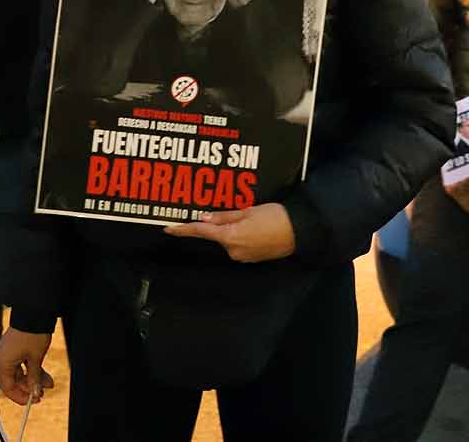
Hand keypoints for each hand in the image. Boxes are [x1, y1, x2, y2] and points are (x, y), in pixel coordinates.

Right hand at [0, 328, 55, 405]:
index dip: (20, 396)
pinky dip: (31, 368)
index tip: (33, 401)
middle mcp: (1, 358)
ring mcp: (6, 352)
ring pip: (19, 371)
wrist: (34, 311)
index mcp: (2, 363)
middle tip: (43, 393)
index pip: (8, 387)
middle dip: (29, 387)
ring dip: (33, 378)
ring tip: (49, 383)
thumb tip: (35, 393)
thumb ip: (34, 378)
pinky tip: (44, 374)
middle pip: (13, 380)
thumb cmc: (33, 335)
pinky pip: (20, 362)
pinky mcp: (13, 347)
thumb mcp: (36, 359)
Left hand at [166, 202, 295, 262]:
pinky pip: (238, 244)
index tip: (168, 228)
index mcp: (230, 236)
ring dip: (232, 228)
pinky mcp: (250, 258)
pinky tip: (255, 226)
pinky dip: (241, 235)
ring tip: (252, 216)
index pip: (201, 231)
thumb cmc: (275, 217)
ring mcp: (242, 256)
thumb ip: (224, 216)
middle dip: (219, 222)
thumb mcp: (248, 210)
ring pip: (228, 239)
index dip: (183, 229)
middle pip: (216, 234)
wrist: (299, 233)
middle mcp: (233, 250)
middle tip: (235, 210)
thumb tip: (204, 217)